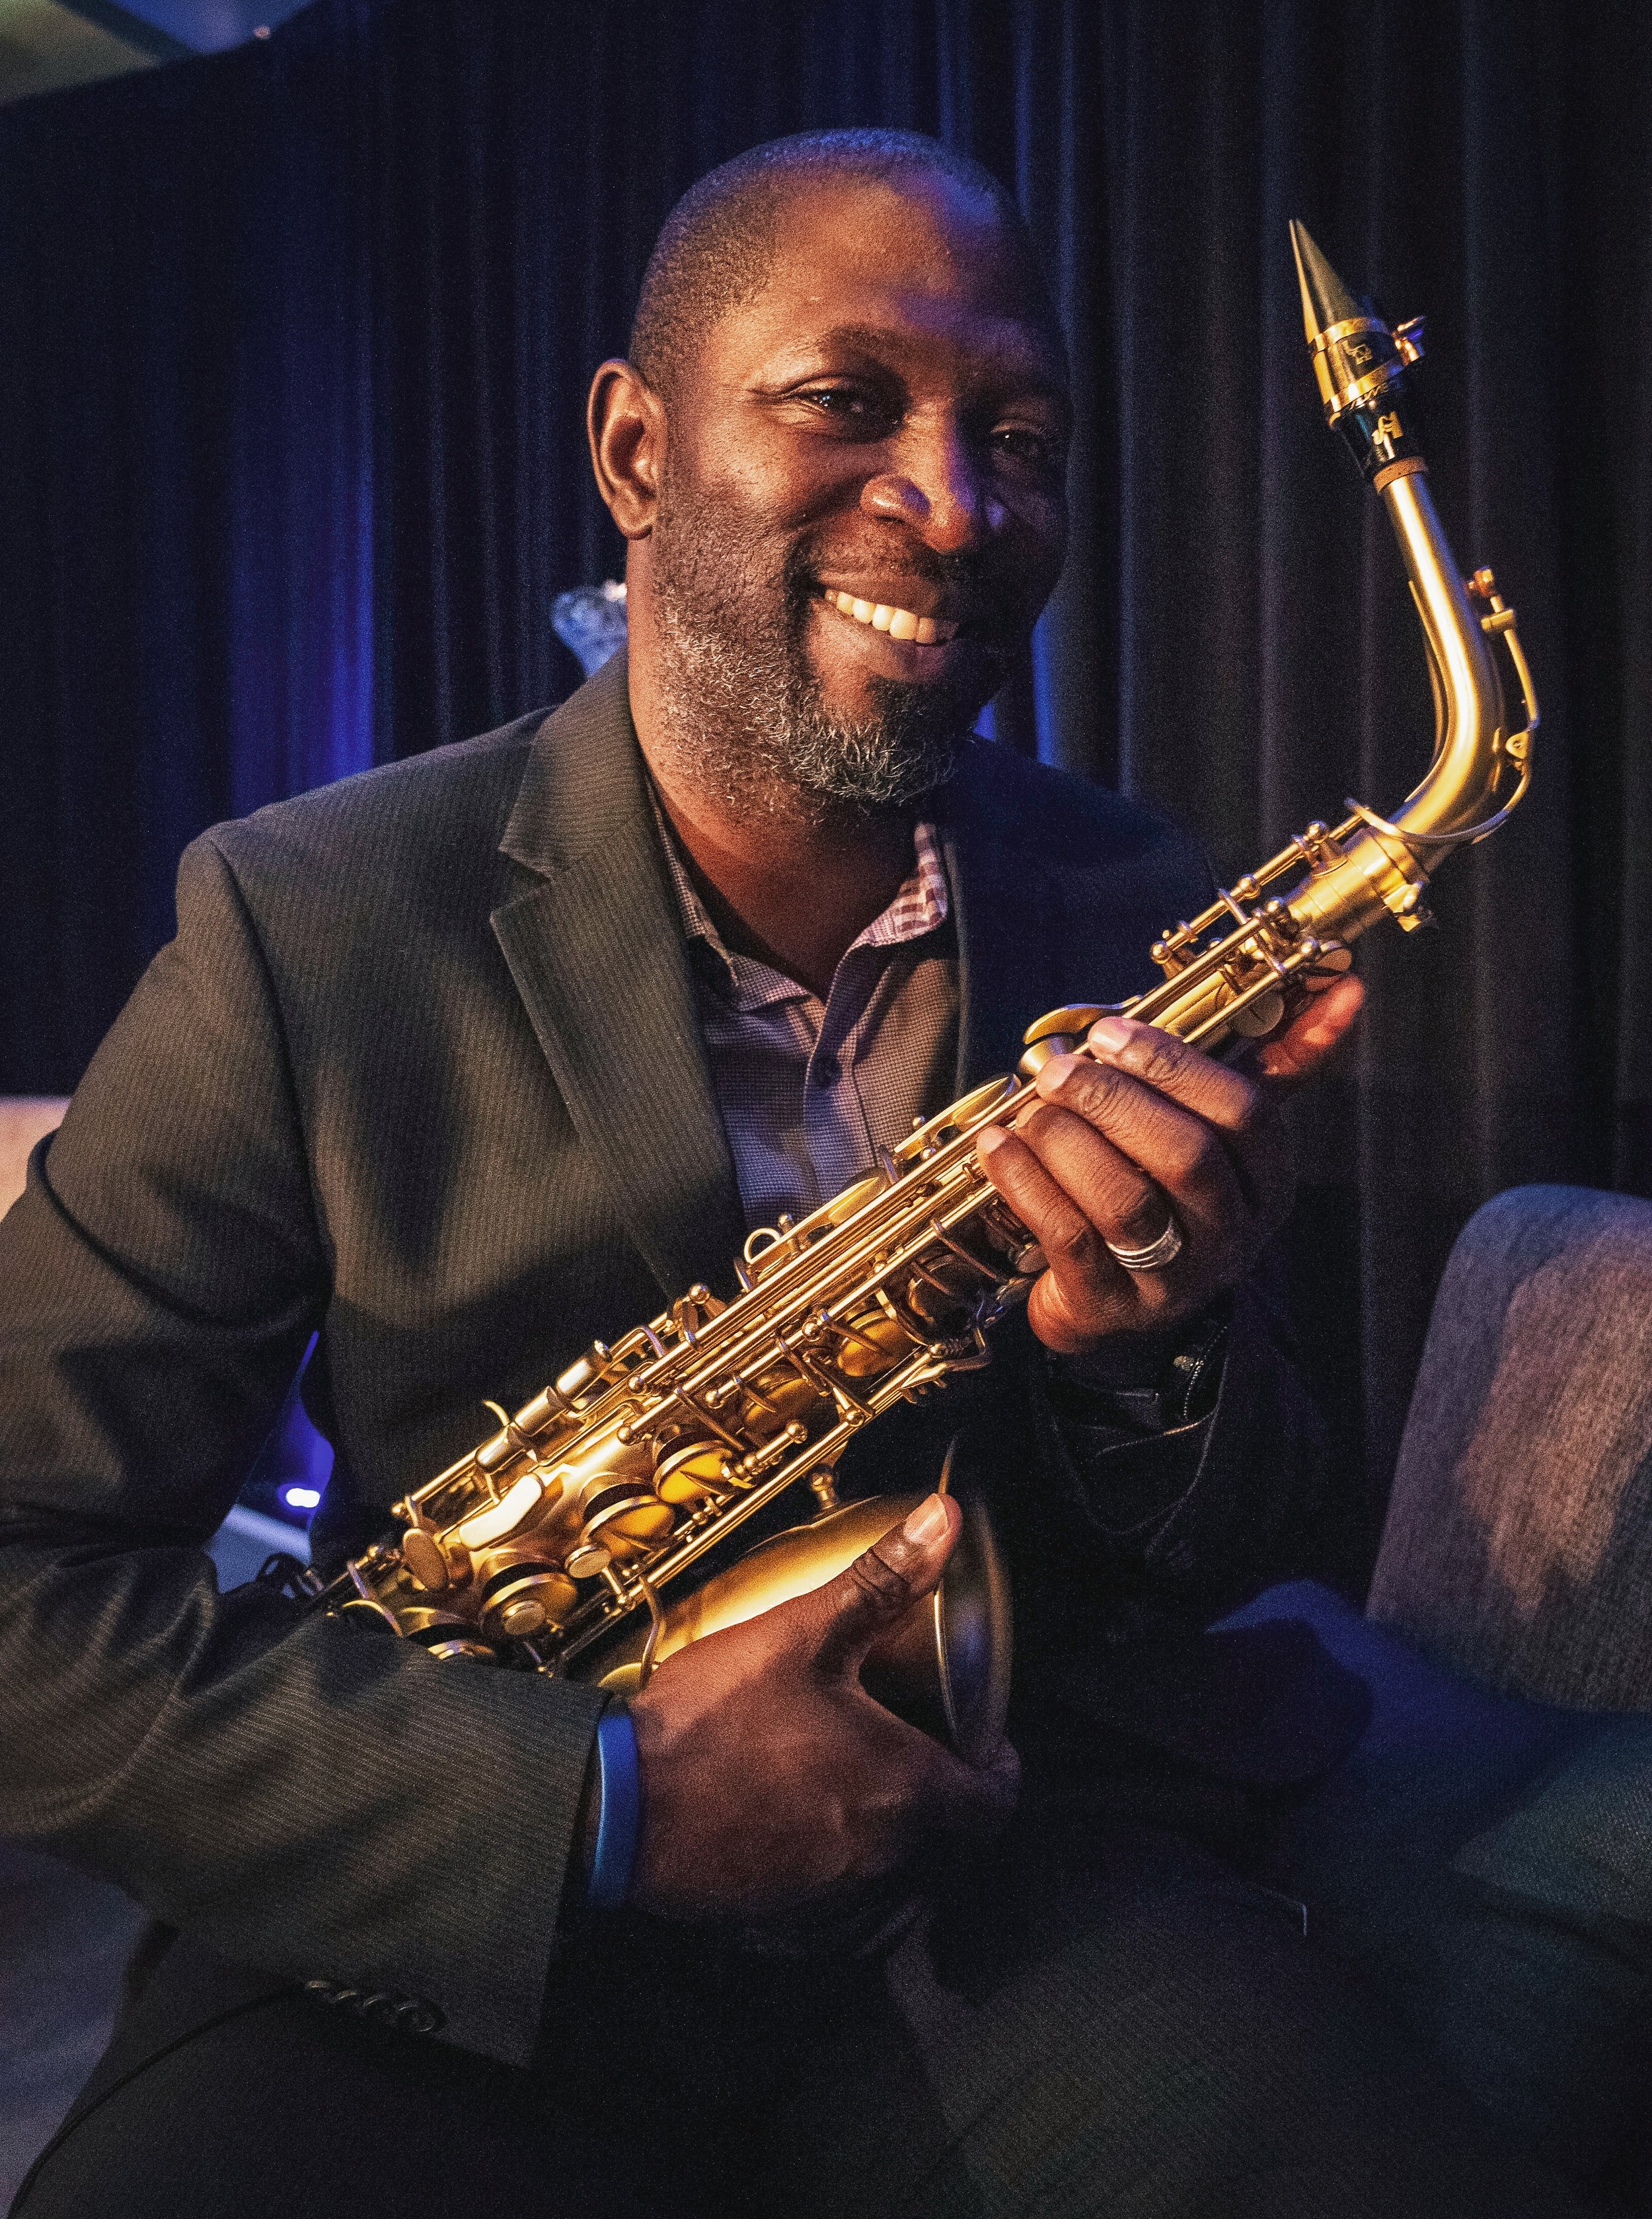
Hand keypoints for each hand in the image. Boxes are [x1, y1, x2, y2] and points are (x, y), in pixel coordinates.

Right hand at [623, 1492, 1019, 1920]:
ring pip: (887, 1860)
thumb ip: (883, 1579)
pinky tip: (783, 1801)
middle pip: (943, 1831)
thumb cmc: (711, 1724)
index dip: (995, 1769)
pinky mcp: (780, 1910)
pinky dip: (823, 1849)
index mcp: (902, 1787)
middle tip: (902, 1733)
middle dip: (932, 1784)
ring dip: (876, 1817)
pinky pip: (830, 1887)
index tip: (978, 1740)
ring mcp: (829, 1890)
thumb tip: (943, 1522)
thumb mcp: (803, 1634)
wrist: (617, 1805)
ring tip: (838, 1762)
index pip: (993, 1804)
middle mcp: (879, 1852)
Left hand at [975, 973, 1363, 1354]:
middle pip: (1187, 1157)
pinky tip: (1001, 1146)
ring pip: (1127, 1201)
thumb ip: (1273, 1064)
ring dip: (1069, 1142)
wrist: (1114, 1308)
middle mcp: (1229, 1235)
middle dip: (1117, 1101)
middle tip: (1060, 1069)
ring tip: (1031, 1108)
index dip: (1180, 1067)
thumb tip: (1347, 986)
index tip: (1116, 1032)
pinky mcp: (1110, 1306)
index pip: (1248, 1116)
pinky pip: (1070, 1239)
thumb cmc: (1164, 1192)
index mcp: (1265, 1183)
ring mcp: (1172, 1278)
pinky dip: (1029, 1184)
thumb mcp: (1217, 1131)